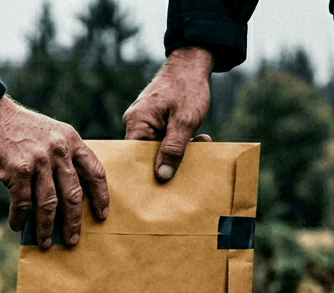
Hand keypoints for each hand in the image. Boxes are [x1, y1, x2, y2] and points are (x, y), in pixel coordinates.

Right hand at [0, 97, 108, 248]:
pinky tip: (17, 226)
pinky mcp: (17, 170)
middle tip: (73, 239)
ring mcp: (38, 160)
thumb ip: (61, 157)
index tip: (102, 214)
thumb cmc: (16, 128)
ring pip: (48, 204)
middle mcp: (58, 150)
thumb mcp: (49, 133)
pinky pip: (23, 203)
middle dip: (74, 222)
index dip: (100, 196)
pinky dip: (20, 218)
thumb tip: (64, 198)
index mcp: (70, 140)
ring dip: (46, 227)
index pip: (95, 171)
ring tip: (45, 242)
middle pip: (73, 194)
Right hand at [123, 46, 214, 182]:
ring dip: (180, 150)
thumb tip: (162, 176)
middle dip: (168, 162)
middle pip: (147, 155)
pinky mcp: (157, 121)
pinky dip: (181, 141)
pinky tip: (199, 139)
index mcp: (137, 123)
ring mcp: (146, 122)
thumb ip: (174, 149)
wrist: (192, 64)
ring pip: (159, 147)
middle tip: (188, 170)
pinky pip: (165, 139)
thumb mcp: (185, 121)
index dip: (145, 173)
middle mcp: (136, 123)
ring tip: (200, 145)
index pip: (133, 157)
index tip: (159, 187)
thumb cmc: (187, 88)